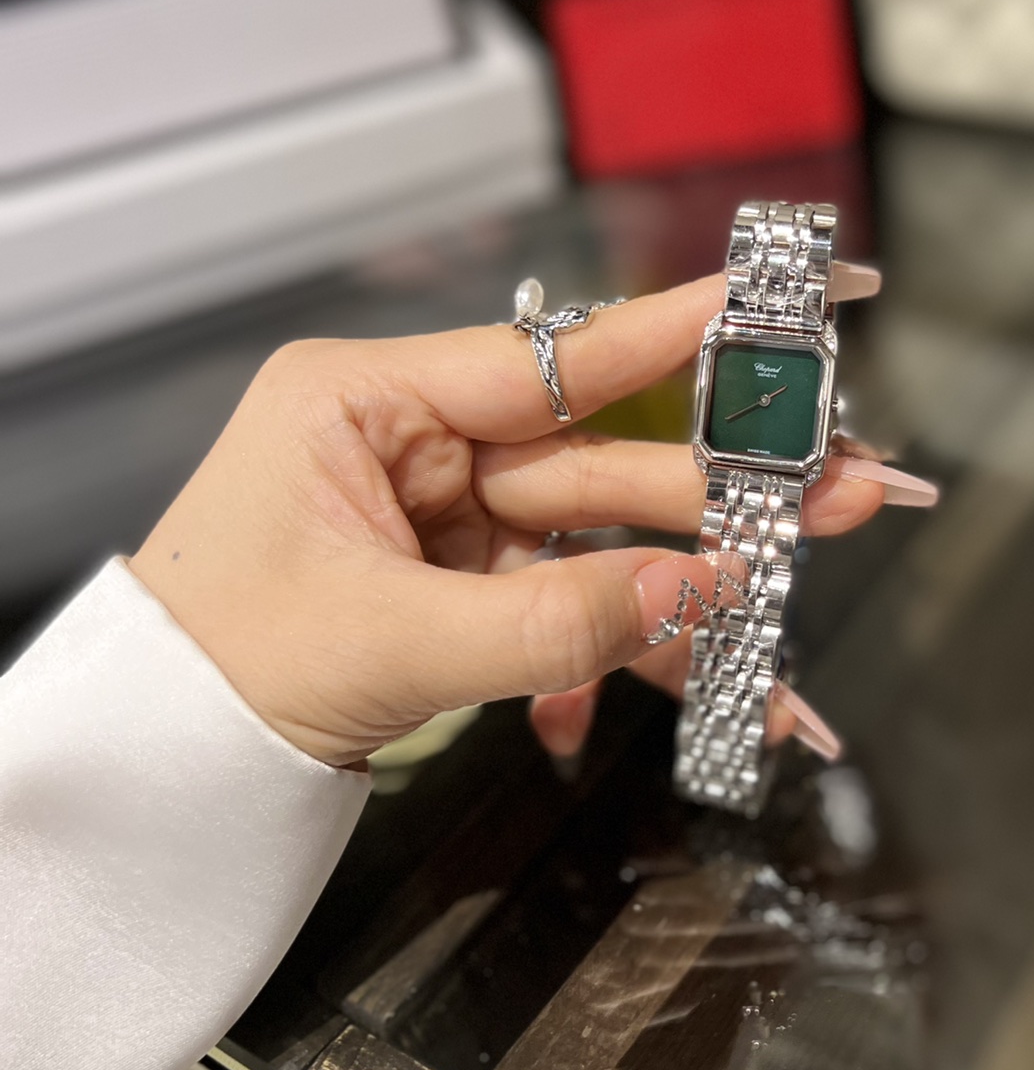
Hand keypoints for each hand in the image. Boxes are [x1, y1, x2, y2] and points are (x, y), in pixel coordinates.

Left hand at [128, 272, 900, 767]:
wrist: (159, 769)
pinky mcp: (456, 589)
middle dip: (718, 491)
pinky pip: (561, 607)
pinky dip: (612, 655)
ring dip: (684, 590)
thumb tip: (689, 594)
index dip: (673, 330)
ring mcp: (440, 522)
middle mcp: (413, 446)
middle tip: (839, 492)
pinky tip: (674, 697)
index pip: (550, 359)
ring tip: (780, 618)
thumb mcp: (388, 645)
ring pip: (594, 542)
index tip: (778, 300)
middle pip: (597, 459)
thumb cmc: (218, 673)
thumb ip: (550, 624)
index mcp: (367, 404)